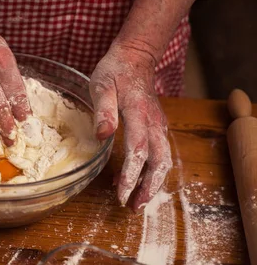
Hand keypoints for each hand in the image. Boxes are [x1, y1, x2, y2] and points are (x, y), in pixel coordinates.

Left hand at [90, 43, 172, 210]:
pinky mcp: (157, 128)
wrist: (135, 57)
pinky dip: (150, 172)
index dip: (130, 176)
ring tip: (136, 202)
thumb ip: (102, 111)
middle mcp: (154, 124)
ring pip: (163, 161)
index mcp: (139, 115)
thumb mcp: (101, 86)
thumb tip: (102, 136)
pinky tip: (133, 181)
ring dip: (152, 184)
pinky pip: (159, 155)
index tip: (121, 194)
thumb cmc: (115, 71)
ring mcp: (158, 126)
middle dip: (147, 188)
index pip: (138, 152)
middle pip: (159, 163)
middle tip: (132, 207)